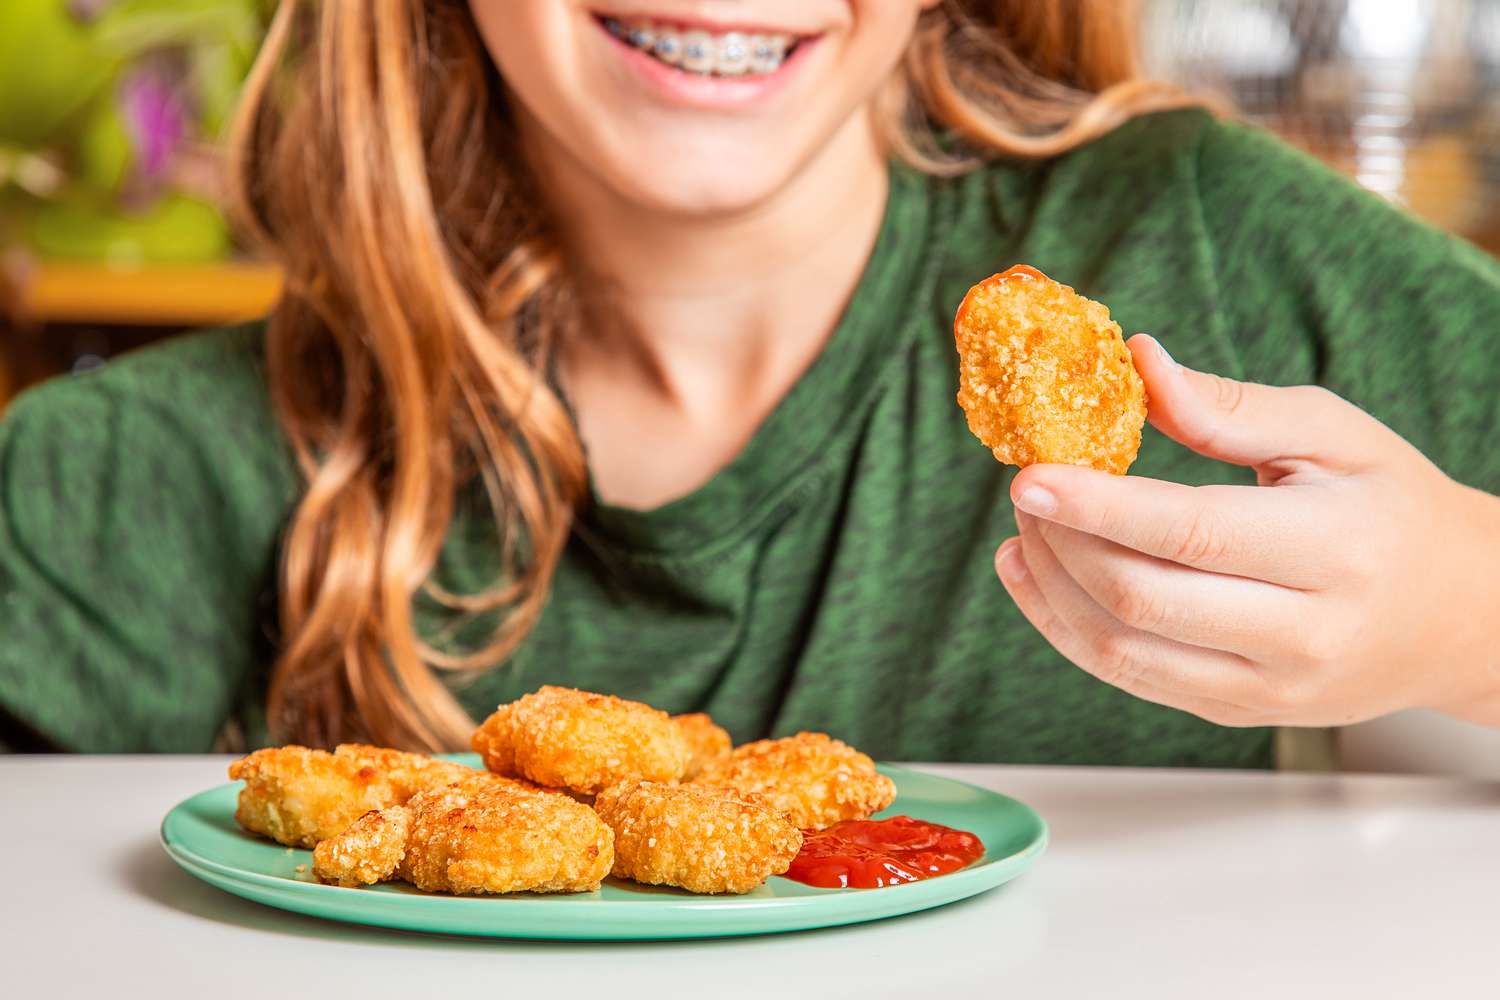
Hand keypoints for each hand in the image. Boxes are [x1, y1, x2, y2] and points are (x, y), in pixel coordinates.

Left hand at [994, 335, 1499, 727]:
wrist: (1460, 617)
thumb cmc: (1390, 507)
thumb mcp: (1334, 435)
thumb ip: (1230, 406)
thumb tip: (1137, 361)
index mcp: (1334, 549)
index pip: (1192, 532)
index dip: (1099, 506)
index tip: (1031, 473)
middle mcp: (1303, 634)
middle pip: (1143, 599)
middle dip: (1065, 541)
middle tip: (1027, 488)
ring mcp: (1267, 688)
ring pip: (1122, 652)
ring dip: (1051, 589)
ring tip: (1026, 530)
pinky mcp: (1235, 711)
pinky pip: (1129, 679)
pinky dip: (1066, 629)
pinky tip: (1038, 577)